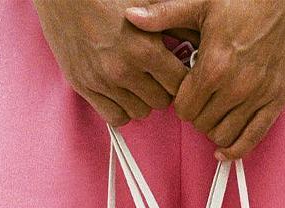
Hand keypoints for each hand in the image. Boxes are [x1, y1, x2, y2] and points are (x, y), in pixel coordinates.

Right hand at [33, 0, 187, 125]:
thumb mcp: (148, 2)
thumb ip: (175, 24)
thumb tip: (200, 42)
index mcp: (144, 47)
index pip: (179, 85)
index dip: (181, 78)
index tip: (175, 71)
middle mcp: (124, 69)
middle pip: (161, 102)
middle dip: (162, 89)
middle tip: (157, 75)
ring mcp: (103, 82)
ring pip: (140, 113)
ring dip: (142, 99)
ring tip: (138, 81)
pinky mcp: (85, 88)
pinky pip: (115, 118)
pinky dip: (122, 109)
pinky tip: (122, 92)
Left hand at [125, 0, 284, 157]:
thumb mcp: (203, 2)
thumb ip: (165, 14)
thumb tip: (132, 18)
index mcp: (215, 66)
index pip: (184, 108)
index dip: (180, 104)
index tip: (186, 94)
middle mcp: (236, 87)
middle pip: (202, 124)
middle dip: (196, 116)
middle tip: (200, 102)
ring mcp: (259, 96)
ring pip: (224, 136)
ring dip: (214, 130)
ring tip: (214, 115)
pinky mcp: (278, 100)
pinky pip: (253, 139)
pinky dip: (236, 150)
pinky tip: (225, 151)